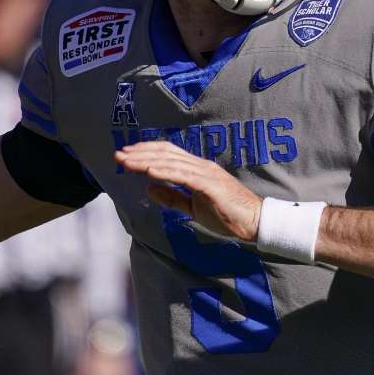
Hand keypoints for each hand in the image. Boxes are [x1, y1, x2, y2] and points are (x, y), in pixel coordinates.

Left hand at [114, 141, 261, 241]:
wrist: (254, 222)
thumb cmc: (227, 215)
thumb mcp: (193, 207)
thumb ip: (172, 197)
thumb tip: (148, 188)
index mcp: (197, 169)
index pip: (167, 154)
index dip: (146, 152)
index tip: (126, 155)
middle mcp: (200, 166)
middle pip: (165, 153)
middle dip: (140, 153)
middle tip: (118, 155)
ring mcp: (206, 173)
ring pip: (171, 162)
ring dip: (146, 161)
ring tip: (127, 162)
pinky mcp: (210, 185)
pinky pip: (183, 175)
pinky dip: (165, 172)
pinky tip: (149, 172)